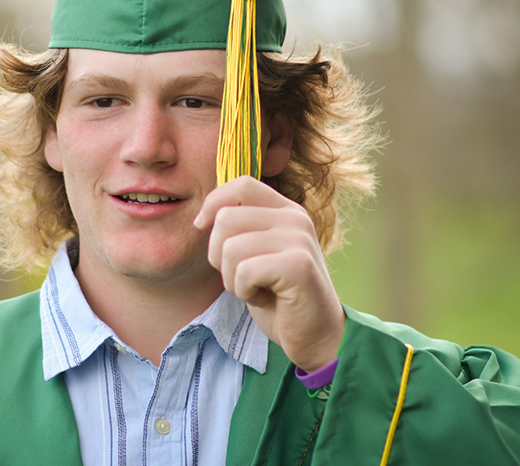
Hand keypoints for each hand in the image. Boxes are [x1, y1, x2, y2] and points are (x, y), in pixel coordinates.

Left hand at [193, 176, 344, 372]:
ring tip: (255, 289)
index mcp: (286, 211)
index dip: (213, 203)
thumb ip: (240, 230)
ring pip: (230, 247)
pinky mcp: (298, 265)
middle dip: (218, 254)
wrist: (317, 336)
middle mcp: (295, 218)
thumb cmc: (280, 298)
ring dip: (232, 278)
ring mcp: (299, 239)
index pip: (241, 183)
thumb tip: (203, 216)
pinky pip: (244, 271)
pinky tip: (266, 298)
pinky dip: (245, 291)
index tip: (201, 227)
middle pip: (226, 218)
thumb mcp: (256, 255)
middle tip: (240, 276)